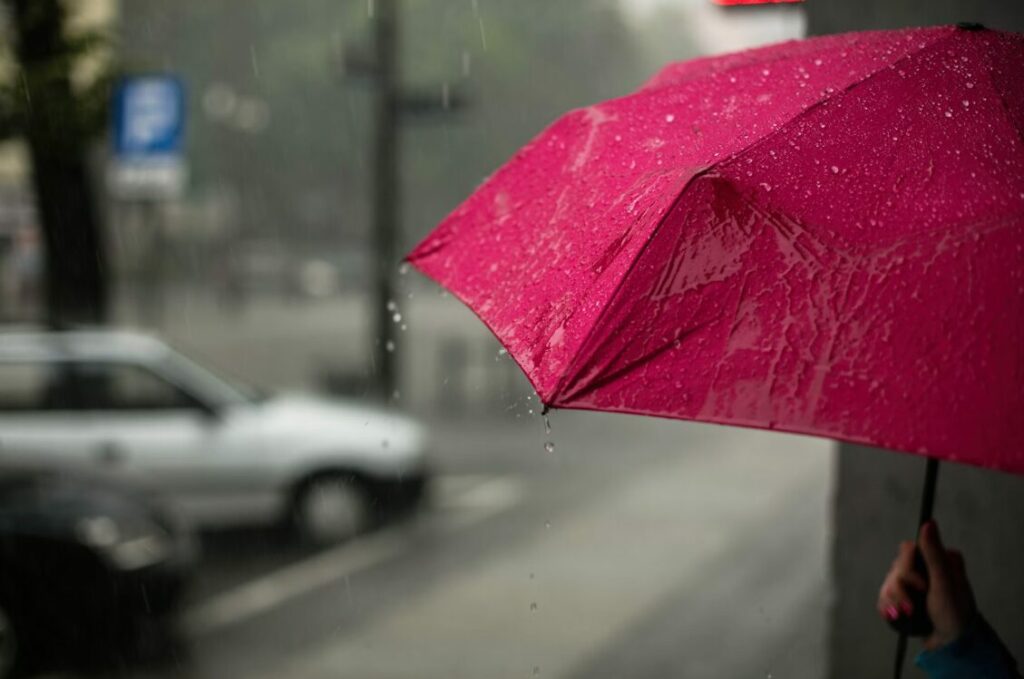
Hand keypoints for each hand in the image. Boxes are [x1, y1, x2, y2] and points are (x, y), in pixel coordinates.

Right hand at [877, 520, 977, 649]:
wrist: (951, 644)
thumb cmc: (954, 613)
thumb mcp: (945, 584)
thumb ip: (934, 554)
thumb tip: (928, 523)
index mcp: (939, 558)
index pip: (906, 550)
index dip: (907, 570)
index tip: (922, 586)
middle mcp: (926, 567)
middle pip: (895, 568)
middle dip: (899, 590)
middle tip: (913, 606)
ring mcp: (914, 583)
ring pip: (888, 582)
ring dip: (893, 601)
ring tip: (906, 614)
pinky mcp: (906, 597)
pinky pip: (885, 595)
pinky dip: (888, 606)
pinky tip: (896, 615)